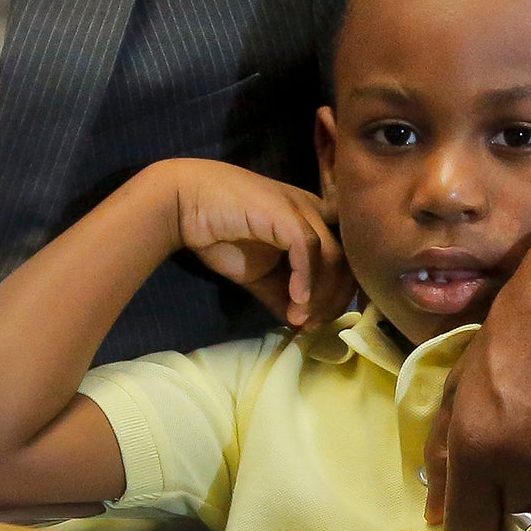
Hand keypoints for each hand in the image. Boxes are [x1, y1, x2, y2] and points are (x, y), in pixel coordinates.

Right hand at [159, 159, 352, 329]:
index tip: (320, 322)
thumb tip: (301, 322)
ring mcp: (302, 208)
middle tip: (313, 325)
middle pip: (347, 259)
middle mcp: (315, 212)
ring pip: (333, 256)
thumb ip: (281, 294)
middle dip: (334, 299)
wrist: (183, 204)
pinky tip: (296, 302)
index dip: (340, 293)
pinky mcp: (284, 212)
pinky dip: (306, 279)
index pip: (346, 259)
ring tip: (301, 319)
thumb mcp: (258, 273)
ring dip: (320, 295)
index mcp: (313, 222)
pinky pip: (307, 248)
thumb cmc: (219, 232)